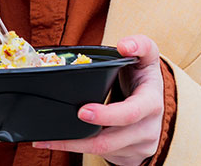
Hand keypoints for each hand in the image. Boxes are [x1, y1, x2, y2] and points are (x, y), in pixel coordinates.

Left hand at [33, 35, 164, 165]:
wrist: (154, 102)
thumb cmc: (144, 76)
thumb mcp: (148, 57)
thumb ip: (140, 45)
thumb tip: (126, 46)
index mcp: (151, 102)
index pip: (131, 112)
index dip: (107, 115)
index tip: (82, 111)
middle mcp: (148, 128)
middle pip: (111, 140)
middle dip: (80, 139)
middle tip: (53, 133)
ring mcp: (140, 146)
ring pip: (103, 152)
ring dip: (72, 147)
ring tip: (46, 140)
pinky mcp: (130, 157)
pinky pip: (103, 155)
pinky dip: (79, 149)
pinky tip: (61, 142)